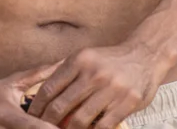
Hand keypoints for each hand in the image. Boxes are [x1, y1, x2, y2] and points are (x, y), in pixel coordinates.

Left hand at [27, 44, 161, 128]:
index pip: (50, 87)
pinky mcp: (126, 102)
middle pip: (61, 106)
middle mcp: (93, 73)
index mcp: (80, 59)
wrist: (145, 55)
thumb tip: (39, 92)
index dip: (37, 106)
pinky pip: (103, 126)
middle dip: (48, 122)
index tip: (31, 116)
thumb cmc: (110, 59)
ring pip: (80, 120)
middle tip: (43, 128)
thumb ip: (64, 72)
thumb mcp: (85, 57)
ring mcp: (110, 88)